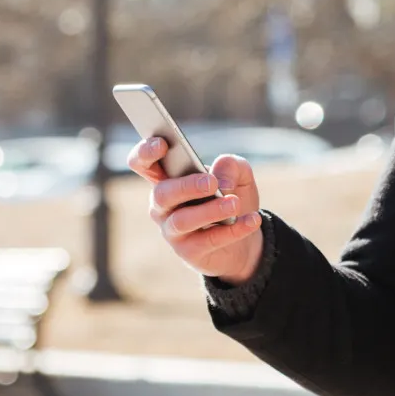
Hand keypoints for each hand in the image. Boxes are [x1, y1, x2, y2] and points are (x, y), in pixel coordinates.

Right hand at [126, 135, 264, 283]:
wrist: (244, 238)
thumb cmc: (231, 197)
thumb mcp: (238, 175)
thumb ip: (230, 166)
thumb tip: (221, 180)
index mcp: (167, 178)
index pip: (142, 163)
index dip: (145, 152)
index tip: (162, 144)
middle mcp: (162, 205)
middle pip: (161, 193)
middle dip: (186, 186)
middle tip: (212, 183)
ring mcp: (172, 231)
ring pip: (182, 220)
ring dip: (210, 211)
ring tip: (234, 204)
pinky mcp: (189, 252)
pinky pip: (208, 241)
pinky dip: (233, 230)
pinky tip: (252, 220)